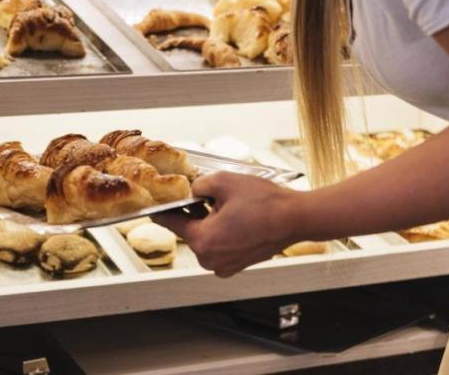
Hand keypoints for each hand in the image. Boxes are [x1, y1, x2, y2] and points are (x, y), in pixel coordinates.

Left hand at [153, 172, 305, 277]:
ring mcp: (224, 266)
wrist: (296, 219)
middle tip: (205, 195)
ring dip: (209, 222)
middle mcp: (210, 259)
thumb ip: (199, 184)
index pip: (171, 223)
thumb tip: (192, 189)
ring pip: (205, 238)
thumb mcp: (224, 182)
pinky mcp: (236, 265)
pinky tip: (235, 217)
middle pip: (190, 231)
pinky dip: (222, 233)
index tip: (152, 206)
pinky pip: (219, 246)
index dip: (162, 210)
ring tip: (226, 205)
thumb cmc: (265, 203)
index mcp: (203, 241)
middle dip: (194, 213)